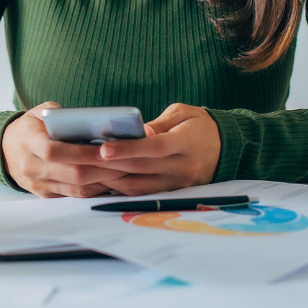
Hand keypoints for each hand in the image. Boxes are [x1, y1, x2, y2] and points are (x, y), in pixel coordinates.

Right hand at [1, 101, 130, 197]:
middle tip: (127, 163)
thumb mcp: (40, 112)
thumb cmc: (30, 127)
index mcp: (28, 142)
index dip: (81, 152)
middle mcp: (31, 167)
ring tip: (125, 173)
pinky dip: (95, 190)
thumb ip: (62, 115)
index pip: (54, 151)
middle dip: (102, 169)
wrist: (5, 149)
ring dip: (103, 182)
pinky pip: (75, 196)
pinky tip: (112, 182)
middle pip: (72, 174)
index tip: (105, 149)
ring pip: (77, 189)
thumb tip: (95, 121)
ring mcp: (38, 185)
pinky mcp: (46, 196)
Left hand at [94, 103, 220, 195]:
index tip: (103, 148)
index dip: (127, 149)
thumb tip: (136, 132)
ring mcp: (176, 184)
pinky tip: (99, 180)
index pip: (153, 148)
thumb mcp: (183, 113)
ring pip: (137, 186)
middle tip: (80, 159)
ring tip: (83, 169)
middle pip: (139, 168)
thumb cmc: (200, 125)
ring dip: (108, 179)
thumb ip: (159, 124)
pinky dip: (119, 188)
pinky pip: (140, 193)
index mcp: (186, 143)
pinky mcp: (170, 193)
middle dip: (108, 165)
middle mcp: (181, 168)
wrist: (227, 148)